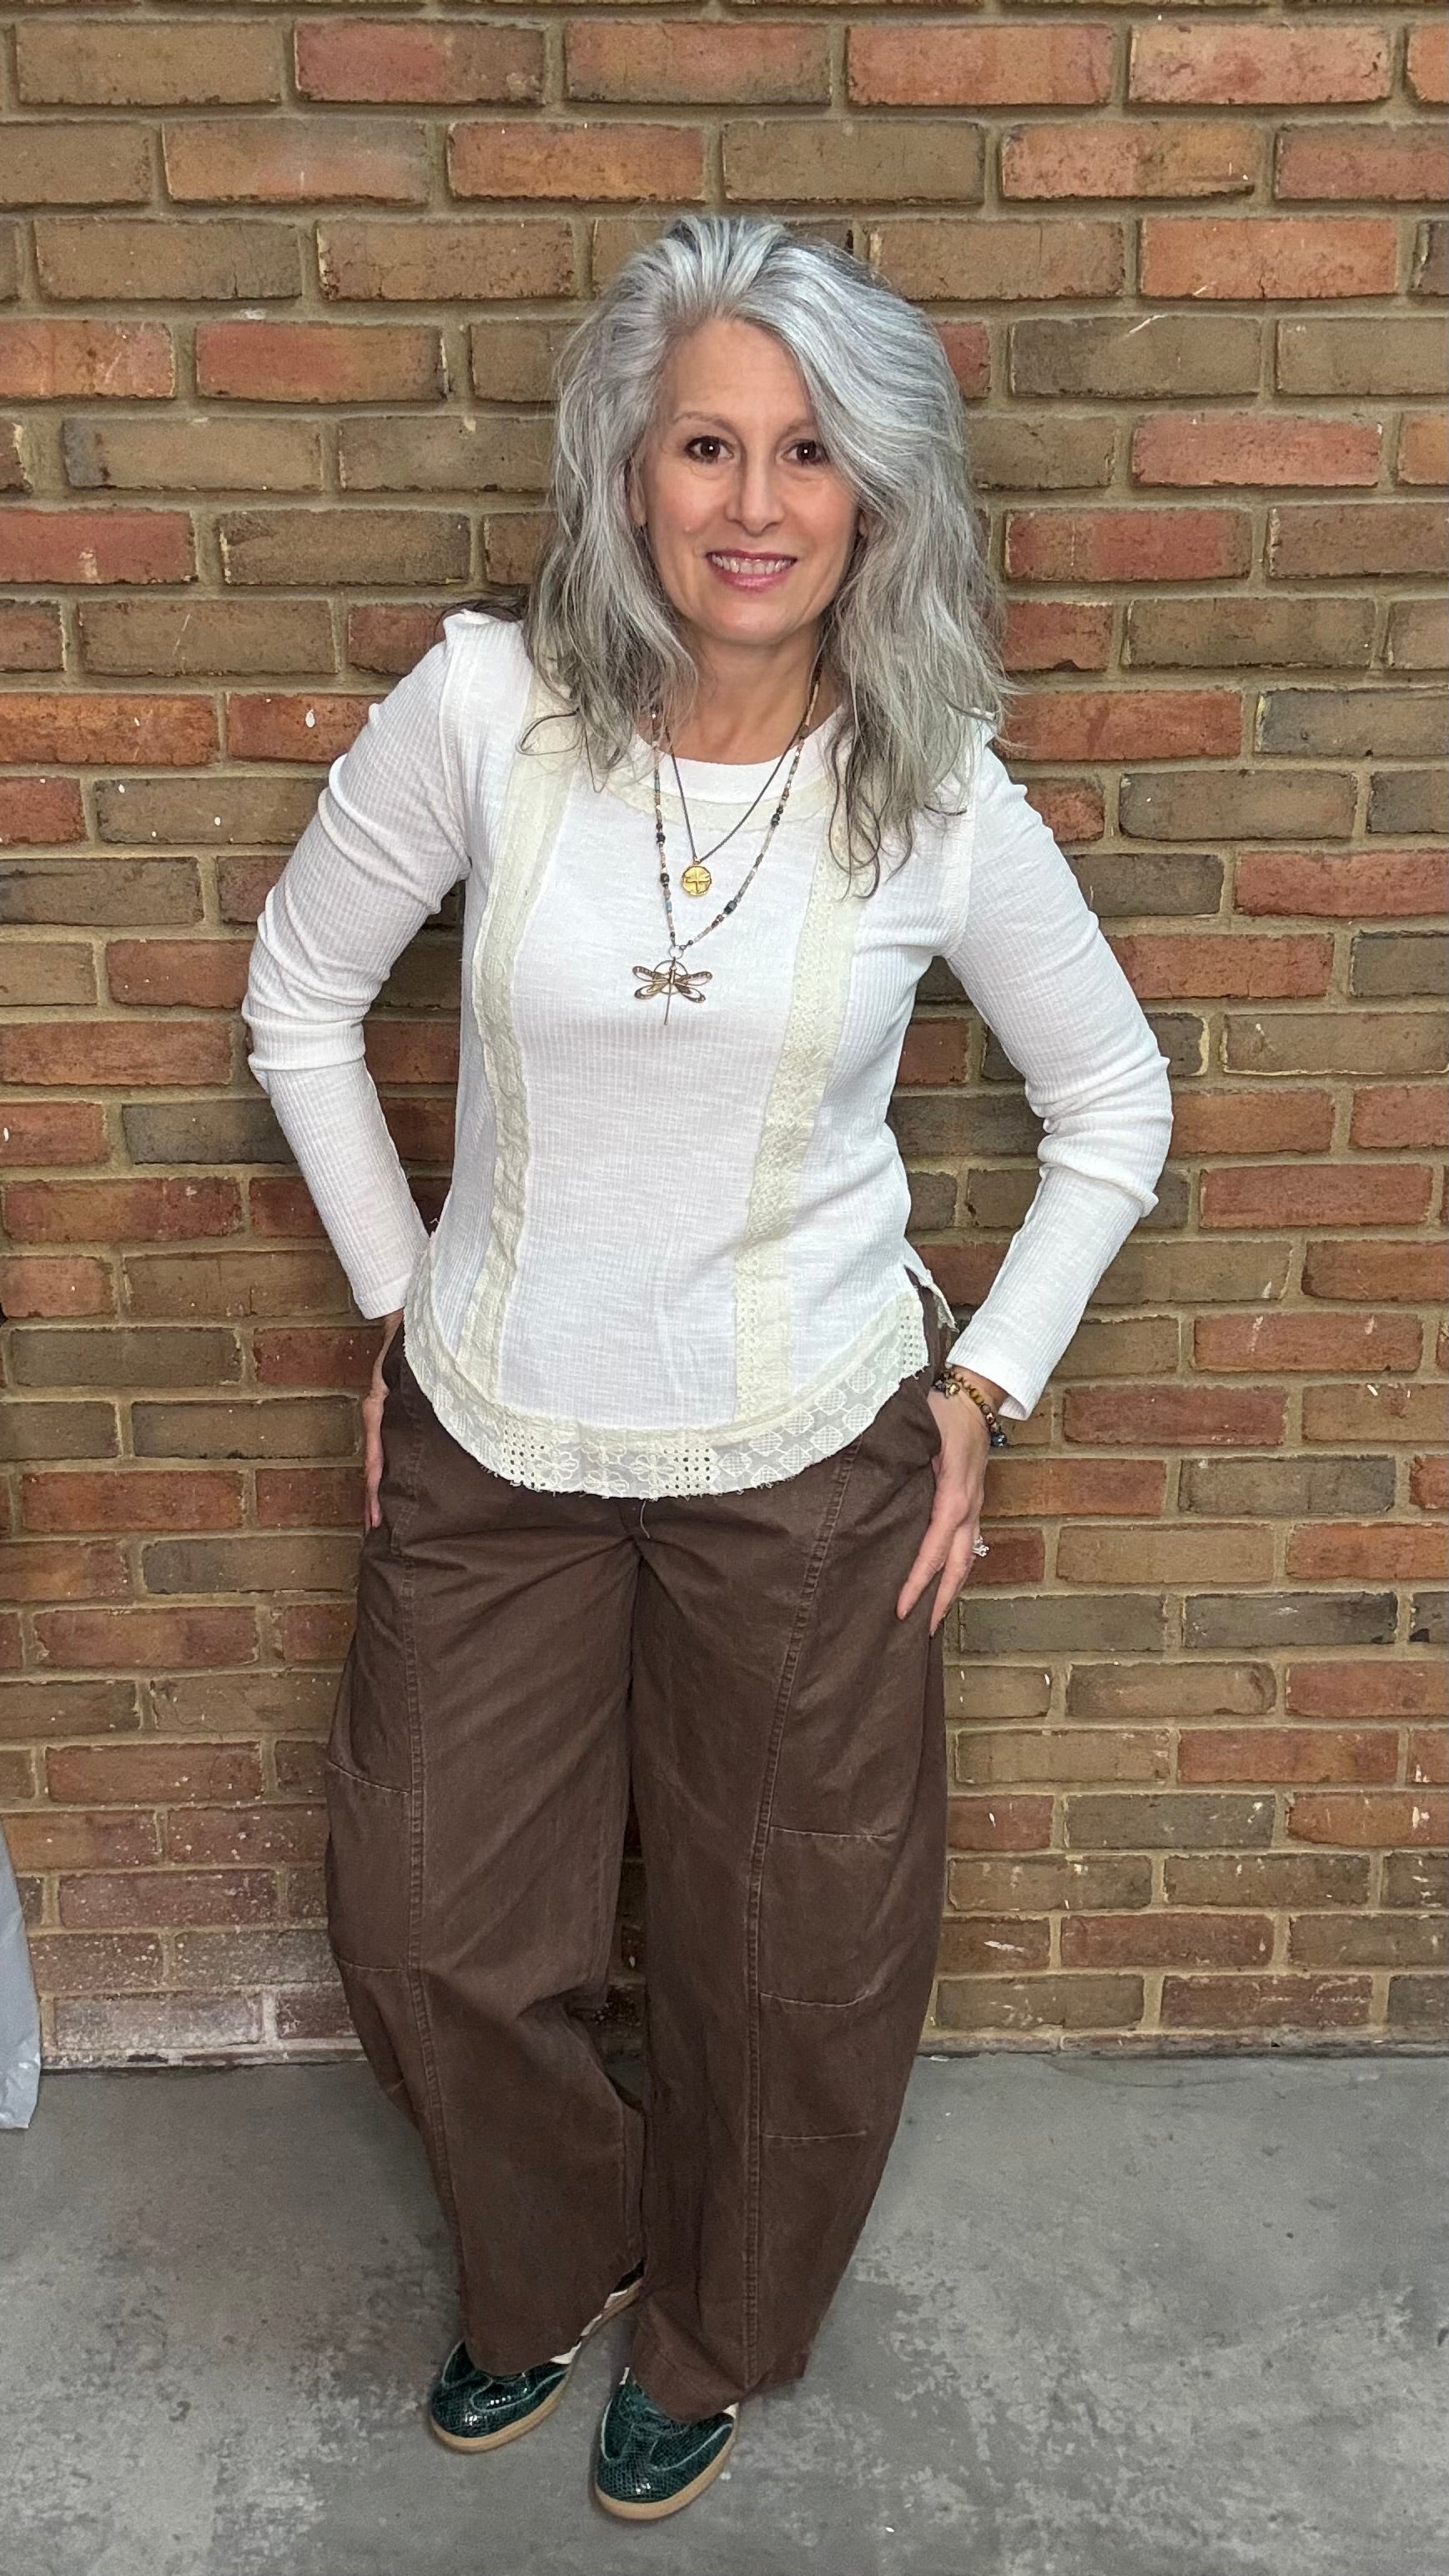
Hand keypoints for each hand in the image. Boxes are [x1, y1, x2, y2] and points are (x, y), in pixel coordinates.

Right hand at [362, 1310, 403, 1532]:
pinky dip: (391, 1472)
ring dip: (384, 1491)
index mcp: (377, 1411)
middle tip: (380, 1538)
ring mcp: (387, 1417)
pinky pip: (391, 1450)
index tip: (376, 1523)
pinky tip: (401, 1488)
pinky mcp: (396, 1414)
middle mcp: (379, 1417)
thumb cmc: (410, 1342)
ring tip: (387, 1524)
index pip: (374, 1463)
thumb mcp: (405, 1371)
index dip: (375, 1495)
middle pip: (376, 1469)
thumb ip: (409, 1398)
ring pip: (383, 1461)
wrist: (407, 1316)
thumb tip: (416, 1428)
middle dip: (376, 1503)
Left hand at [895, 1381, 998, 1635]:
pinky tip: (938, 1581)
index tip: (901, 1607)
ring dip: (950, 1589)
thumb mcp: (918, 1431)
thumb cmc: (941, 1410)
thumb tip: (867, 1491)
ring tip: (930, 1617)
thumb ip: (898, 1461)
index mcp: (954, 1494)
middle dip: (940, 1600)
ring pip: (966, 1558)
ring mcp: (974, 1505)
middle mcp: (968, 1506)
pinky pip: (965, 1543)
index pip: (935, 1548)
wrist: (974, 1394)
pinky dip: (953, 1568)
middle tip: (919, 1631)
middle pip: (959, 1565)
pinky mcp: (971, 1502)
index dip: (918, 1580)